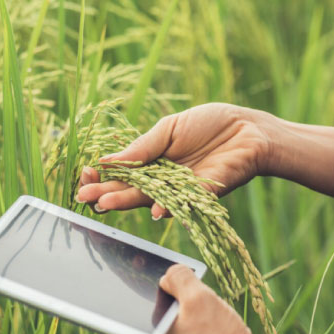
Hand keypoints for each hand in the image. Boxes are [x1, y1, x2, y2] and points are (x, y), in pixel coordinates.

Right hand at [76, 103, 272, 218]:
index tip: (86, 174)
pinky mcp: (203, 196)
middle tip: (84, 196)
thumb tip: (106, 160)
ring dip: (127, 202)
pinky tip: (155, 209)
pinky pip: (184, 203)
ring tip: (105, 203)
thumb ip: (142, 147)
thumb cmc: (211, 124)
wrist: (249, 130)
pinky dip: (169, 207)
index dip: (102, 175)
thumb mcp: (169, 129)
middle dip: (106, 193)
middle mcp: (163, 180)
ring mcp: (181, 191)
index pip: (121, 173)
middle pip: (130, 190)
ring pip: (150, 199)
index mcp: (152, 162)